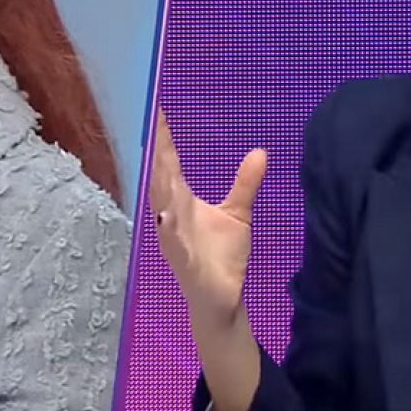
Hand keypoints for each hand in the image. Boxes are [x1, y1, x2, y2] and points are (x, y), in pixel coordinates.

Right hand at [150, 109, 266, 327]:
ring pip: (162, 208)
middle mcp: (170, 216)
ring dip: (158, 187)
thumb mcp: (237, 213)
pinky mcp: (183, 261)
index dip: (163, 140)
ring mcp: (173, 238)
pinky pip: (173, 243)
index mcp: (180, 202)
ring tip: (156, 163)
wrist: (222, 298)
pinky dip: (168, 230)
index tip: (156, 112)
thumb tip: (260, 151)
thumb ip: (245, 183)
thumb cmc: (223, 256)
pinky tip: (164, 217)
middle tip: (150, 126)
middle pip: (160, 180)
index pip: (168, 165)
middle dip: (155, 155)